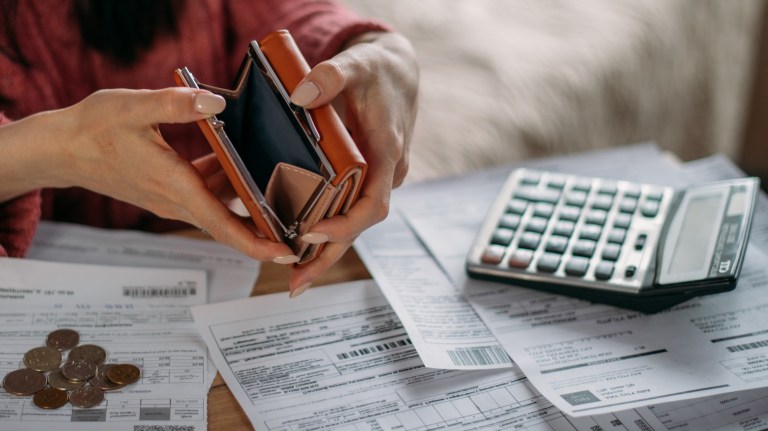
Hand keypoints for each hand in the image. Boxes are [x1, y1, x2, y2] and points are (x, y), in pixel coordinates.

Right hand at [0, 87, 296, 262]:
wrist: (61, 148)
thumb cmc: (92, 128)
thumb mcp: (133, 107)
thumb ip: (177, 105)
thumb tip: (218, 103)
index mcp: (174, 186)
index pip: (223, 225)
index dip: (256, 242)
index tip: (285, 252)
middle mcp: (176, 200)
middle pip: (229, 227)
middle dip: (265, 235)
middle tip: (302, 234)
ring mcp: (171, 199)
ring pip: (219, 211)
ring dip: (249, 210)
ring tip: (286, 200)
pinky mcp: (166, 190)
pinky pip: (205, 196)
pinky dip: (227, 189)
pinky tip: (242, 167)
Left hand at [288, 32, 418, 294]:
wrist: (397, 70)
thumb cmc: (377, 70)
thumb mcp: (357, 64)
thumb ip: (332, 76)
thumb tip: (300, 95)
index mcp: (386, 152)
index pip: (372, 202)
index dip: (345, 224)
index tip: (311, 234)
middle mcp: (385, 174)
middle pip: (359, 226)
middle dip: (328, 256)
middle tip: (296, 286)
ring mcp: (376, 178)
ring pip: (352, 223)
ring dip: (325, 251)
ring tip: (294, 280)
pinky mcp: (364, 177)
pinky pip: (346, 209)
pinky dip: (326, 230)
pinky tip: (300, 245)